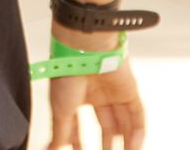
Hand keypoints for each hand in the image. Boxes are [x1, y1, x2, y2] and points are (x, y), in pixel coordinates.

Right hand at [46, 29, 144, 149]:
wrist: (83, 49)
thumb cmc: (67, 72)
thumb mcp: (61, 109)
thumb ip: (60, 132)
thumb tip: (51, 149)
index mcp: (76, 96)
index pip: (79, 124)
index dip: (79, 141)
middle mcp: (96, 94)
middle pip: (106, 125)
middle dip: (107, 145)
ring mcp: (114, 92)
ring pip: (124, 122)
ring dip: (126, 142)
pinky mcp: (130, 89)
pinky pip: (137, 114)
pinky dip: (138, 132)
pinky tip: (135, 147)